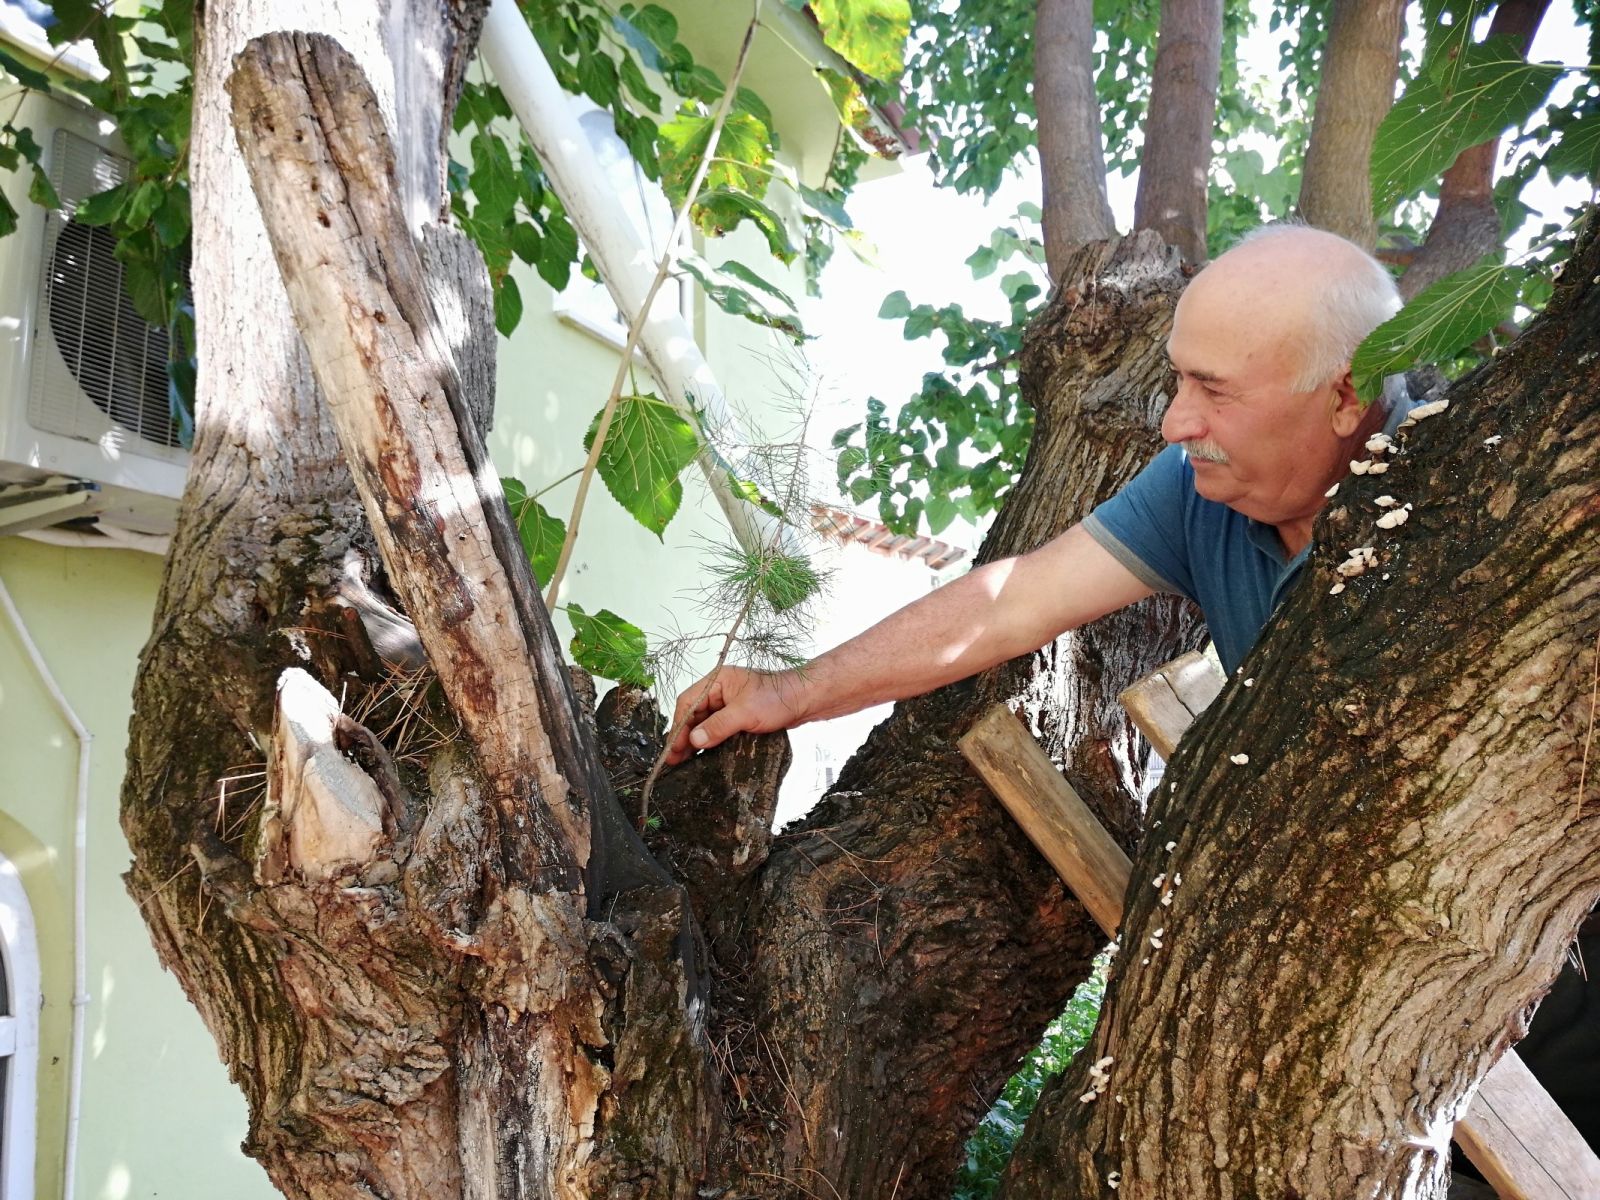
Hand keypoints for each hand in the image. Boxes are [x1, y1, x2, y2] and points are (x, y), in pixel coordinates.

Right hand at [664, 666, 804, 764]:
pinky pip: (717, 729)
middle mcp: (720, 691)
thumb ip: (718, 726)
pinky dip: (709, 741)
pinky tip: (703, 755)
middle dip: (684, 736)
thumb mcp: (745, 713)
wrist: (805, 699)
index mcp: (717, 681)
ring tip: (684, 762)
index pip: (688, 702)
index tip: (674, 747)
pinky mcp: (738, 716)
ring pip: (704, 723)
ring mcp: (729, 704)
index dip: (679, 725)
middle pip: (694, 714)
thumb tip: (694, 740)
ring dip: (695, 741)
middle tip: (674, 759)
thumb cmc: (777, 698)